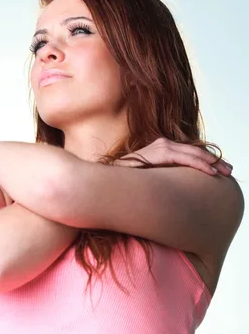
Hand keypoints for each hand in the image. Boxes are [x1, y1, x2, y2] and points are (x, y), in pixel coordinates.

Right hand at [114, 137, 232, 175]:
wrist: (104, 180)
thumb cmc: (124, 184)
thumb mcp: (149, 179)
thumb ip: (163, 178)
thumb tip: (176, 189)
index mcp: (161, 150)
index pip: (188, 152)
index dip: (205, 160)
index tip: (220, 169)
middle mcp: (161, 145)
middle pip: (194, 150)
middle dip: (213, 160)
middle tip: (229, 170)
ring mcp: (159, 147)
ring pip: (192, 153)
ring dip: (211, 162)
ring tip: (224, 171)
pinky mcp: (157, 153)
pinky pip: (183, 158)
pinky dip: (198, 164)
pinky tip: (209, 171)